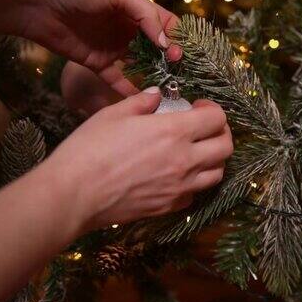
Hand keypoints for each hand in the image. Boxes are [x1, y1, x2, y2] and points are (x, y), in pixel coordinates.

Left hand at [0, 0, 181, 94]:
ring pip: (141, 65)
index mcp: (136, 10)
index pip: (166, 24)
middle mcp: (129, 30)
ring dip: (155, 75)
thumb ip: (146, 16)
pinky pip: (118, 80)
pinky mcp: (99, 64)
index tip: (181, 51)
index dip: (177, 37)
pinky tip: (145, 98)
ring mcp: (115, 48)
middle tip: (178, 70)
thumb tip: (166, 45)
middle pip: (157, 48)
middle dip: (170, 59)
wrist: (37, 4)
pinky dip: (130, 90)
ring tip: (169, 87)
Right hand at [41, 88, 232, 229]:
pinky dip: (194, 183)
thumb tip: (157, 94)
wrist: (74, 194)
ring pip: (217, 173)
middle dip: (221, 133)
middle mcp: (185, 160)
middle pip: (226, 147)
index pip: (217, 118)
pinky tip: (178, 175)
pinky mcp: (170, 207)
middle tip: (205, 128)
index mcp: (174, 132)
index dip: (213, 108)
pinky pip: (195, 194)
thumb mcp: (114, 114)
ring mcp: (181, 187)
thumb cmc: (90, 149)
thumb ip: (142, 102)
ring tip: (196, 151)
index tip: (198, 106)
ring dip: (213, 159)